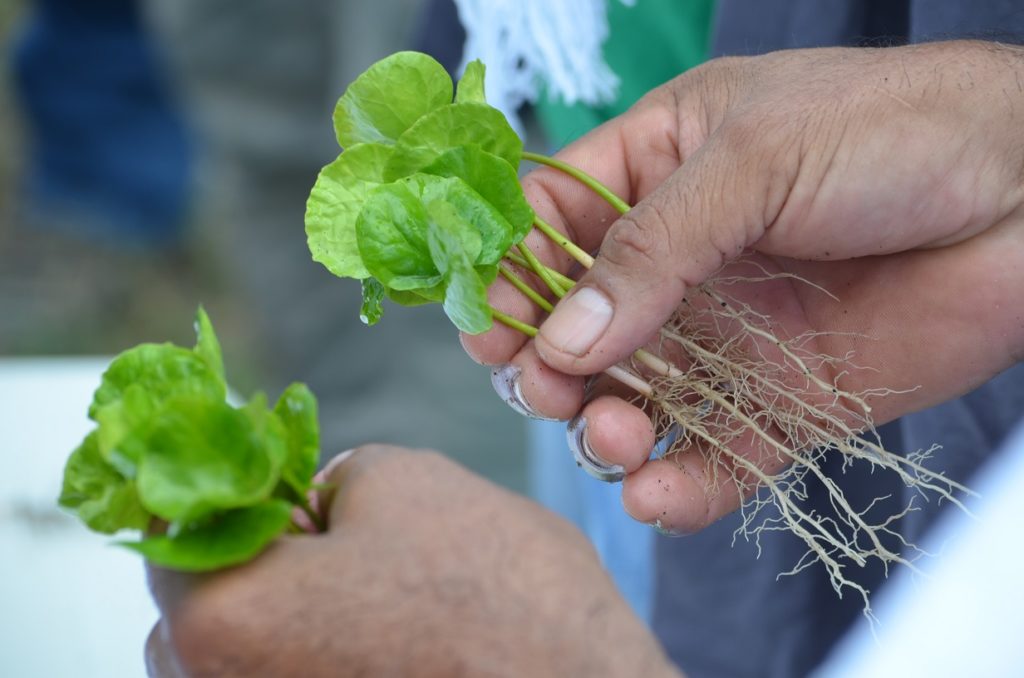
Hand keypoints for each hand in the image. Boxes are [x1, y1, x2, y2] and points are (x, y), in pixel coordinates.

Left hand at [145, 446, 679, 677]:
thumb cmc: (500, 599)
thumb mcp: (405, 481)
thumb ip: (325, 479)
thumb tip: (308, 504)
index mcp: (221, 619)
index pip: (172, 532)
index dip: (222, 484)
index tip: (257, 464)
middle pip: (203, 601)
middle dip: (259, 552)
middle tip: (332, 528)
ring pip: (250, 648)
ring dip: (294, 605)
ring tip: (375, 586)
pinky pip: (297, 675)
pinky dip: (323, 647)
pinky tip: (389, 629)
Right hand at [463, 40, 1023, 532]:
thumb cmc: (892, 132)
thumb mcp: (752, 158)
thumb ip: (651, 248)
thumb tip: (563, 336)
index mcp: (658, 174)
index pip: (550, 225)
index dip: (510, 273)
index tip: (489, 324)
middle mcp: (679, 263)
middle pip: (576, 328)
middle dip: (549, 366)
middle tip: (550, 387)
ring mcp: (725, 338)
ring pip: (630, 401)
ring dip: (603, 431)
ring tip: (616, 435)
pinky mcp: (778, 406)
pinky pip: (709, 458)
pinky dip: (675, 488)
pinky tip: (657, 494)